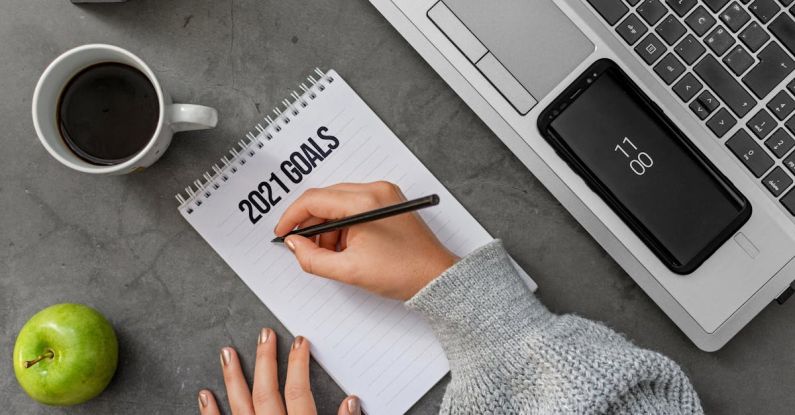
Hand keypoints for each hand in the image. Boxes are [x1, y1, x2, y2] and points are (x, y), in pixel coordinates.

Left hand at [198, 329, 358, 414]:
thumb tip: (352, 401)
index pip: (299, 392)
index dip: (299, 364)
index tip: (300, 342)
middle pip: (266, 391)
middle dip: (265, 360)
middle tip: (264, 334)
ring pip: (240, 404)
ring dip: (233, 377)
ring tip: (227, 353)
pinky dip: (210, 411)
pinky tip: (205, 394)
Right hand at [274, 181, 457, 300]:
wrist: (437, 278)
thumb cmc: (403, 273)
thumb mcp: (349, 271)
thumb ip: (313, 258)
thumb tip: (294, 244)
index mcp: (365, 201)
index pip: (315, 199)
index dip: (292, 217)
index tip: (282, 233)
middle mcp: (375, 190)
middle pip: (326, 199)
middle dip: (311, 225)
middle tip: (304, 248)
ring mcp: (384, 194)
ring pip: (338, 204)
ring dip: (327, 228)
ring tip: (331, 255)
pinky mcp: (388, 203)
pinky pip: (354, 208)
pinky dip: (343, 227)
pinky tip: (345, 248)